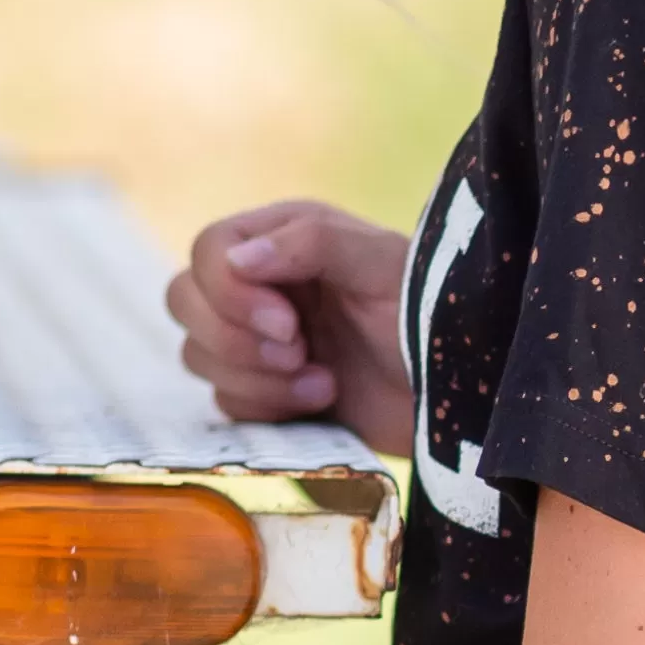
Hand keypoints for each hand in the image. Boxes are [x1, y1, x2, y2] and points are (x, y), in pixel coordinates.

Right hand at [167, 199, 413, 456]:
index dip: (231, 293)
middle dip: (234, 338)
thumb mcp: (382, 265)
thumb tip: (236, 258)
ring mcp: (261, 340)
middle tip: (299, 352)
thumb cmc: (431, 316)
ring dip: (257, 379)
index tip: (288, 324)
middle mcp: (263, 284)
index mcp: (284, 237)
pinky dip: (268, 408)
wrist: (460, 393)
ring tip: (324, 382)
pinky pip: (225, 401)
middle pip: (184, 301)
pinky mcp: (269, 392)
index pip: (208, 252)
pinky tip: (323, 400)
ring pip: (198, 355)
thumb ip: (311, 242)